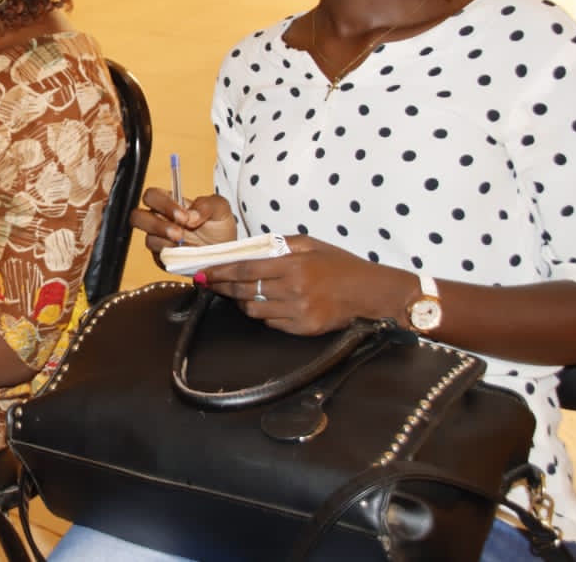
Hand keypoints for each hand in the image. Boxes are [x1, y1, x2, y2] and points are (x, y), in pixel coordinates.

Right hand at [132, 189, 236, 257]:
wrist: (226, 254)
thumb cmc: (219, 227)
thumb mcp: (220, 208)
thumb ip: (206, 204)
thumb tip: (190, 216)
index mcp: (170, 202)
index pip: (152, 196)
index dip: (163, 204)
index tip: (184, 216)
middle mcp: (160, 219)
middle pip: (138, 217)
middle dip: (157, 225)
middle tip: (179, 234)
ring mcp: (159, 240)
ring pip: (149, 239)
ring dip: (168, 243)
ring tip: (188, 246)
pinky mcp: (162, 258)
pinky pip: (159, 258)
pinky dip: (174, 257)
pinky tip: (188, 255)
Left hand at [202, 235, 415, 335]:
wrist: (371, 293)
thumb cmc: (340, 265)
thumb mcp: (311, 245)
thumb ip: (280, 245)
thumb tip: (249, 248)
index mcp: (293, 265)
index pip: (245, 269)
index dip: (220, 272)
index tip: (204, 272)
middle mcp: (293, 289)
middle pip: (244, 290)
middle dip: (221, 287)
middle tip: (207, 283)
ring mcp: (298, 312)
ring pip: (253, 309)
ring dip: (241, 301)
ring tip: (236, 293)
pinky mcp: (303, 329)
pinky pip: (271, 323)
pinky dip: (263, 313)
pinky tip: (264, 304)